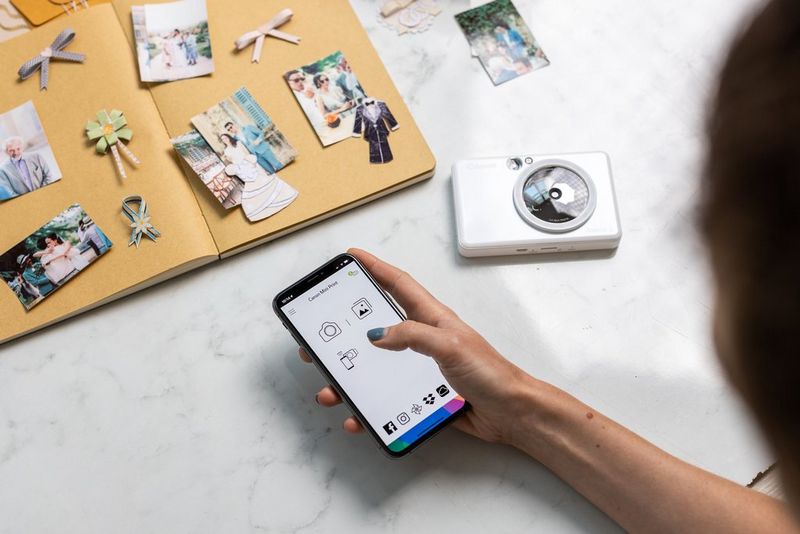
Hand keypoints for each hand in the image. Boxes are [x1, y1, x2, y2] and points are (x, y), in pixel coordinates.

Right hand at [298, 248, 537, 443]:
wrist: (510, 413)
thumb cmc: (489, 373)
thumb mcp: (450, 345)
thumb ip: (413, 335)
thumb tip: (376, 333)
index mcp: (431, 318)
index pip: (398, 284)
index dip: (375, 268)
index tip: (351, 257)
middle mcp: (423, 339)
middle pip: (377, 326)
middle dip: (347, 329)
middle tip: (321, 336)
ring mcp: (421, 368)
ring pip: (375, 368)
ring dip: (351, 377)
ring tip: (330, 387)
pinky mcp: (421, 395)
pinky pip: (387, 399)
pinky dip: (369, 408)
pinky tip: (357, 416)